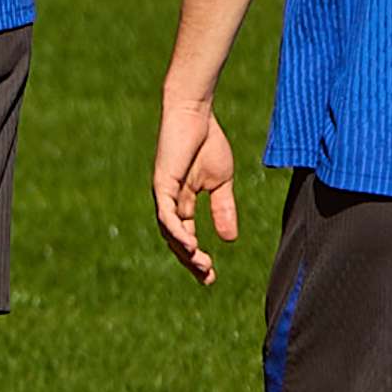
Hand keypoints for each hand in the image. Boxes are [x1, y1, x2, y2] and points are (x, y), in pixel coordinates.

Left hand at [153, 98, 240, 283]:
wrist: (197, 114)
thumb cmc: (207, 143)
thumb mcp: (221, 183)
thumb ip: (223, 209)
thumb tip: (229, 239)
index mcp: (182, 202)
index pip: (185, 236)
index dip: (196, 257)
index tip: (211, 277)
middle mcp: (169, 201)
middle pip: (175, 239)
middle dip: (190, 260)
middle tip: (206, 277)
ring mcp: (163, 193)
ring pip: (168, 230)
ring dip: (183, 250)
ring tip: (199, 265)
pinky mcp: (162, 183)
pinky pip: (166, 213)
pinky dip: (175, 230)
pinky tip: (188, 244)